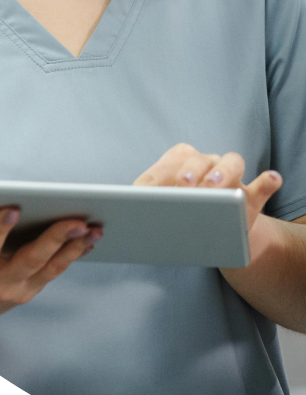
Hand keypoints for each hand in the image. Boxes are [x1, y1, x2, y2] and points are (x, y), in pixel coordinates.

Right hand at [0, 205, 101, 337]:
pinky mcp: (27, 290)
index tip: (10, 207)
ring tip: (94, 226)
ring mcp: (15, 291)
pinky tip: (89, 237)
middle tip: (76, 217)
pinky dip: (72, 254)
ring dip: (73, 248)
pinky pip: (53, 272)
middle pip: (30, 261)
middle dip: (54, 238)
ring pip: (49, 268)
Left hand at [133, 142, 282, 234]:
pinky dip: (267, 181)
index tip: (151, 189)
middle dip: (191, 170)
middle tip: (185, 186)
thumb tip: (123, 211)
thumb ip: (147, 208)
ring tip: (216, 186)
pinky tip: (271, 179)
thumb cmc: (182, 218)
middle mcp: (207, 163)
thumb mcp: (163, 213)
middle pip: (199, 158)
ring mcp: (232, 177)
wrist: (217, 235)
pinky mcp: (252, 195)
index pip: (170, 162)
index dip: (161, 173)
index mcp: (182, 162)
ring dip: (224, 171)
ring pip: (231, 162)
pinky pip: (264, 183)